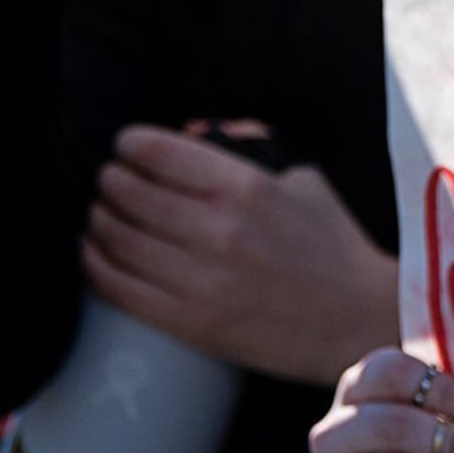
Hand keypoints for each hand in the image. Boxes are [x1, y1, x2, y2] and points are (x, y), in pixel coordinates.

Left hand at [85, 124, 395, 382]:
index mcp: (249, 189)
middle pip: (127, 193)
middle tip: (111, 180)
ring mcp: (201, 279)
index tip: (126, 145)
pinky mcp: (190, 321)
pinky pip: (118, 287)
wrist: (357, 319)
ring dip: (99, 220)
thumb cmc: (333, 246)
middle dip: (111, 181)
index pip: (159, 153)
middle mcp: (220, 230)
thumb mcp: (305, 180)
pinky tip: (98, 253)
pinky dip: (96, 265)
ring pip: (116, 238)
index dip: (131, 144)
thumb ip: (250, 146)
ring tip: (103, 215)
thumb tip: (191, 131)